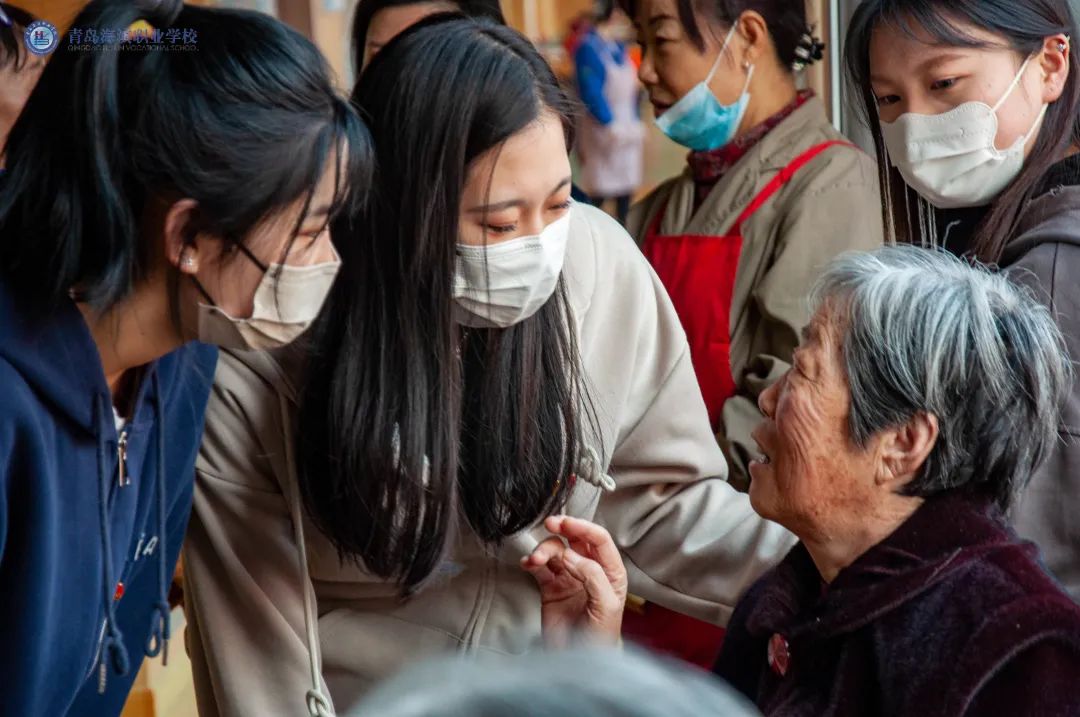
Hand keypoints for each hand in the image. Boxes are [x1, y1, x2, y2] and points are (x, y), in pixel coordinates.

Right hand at [521, 515, 627, 648]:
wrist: (580, 664)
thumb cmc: (601, 639)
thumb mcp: (606, 606)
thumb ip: (592, 576)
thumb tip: (569, 555)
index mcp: (610, 572)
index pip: (598, 540)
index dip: (582, 527)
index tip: (565, 523)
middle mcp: (589, 571)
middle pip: (575, 540)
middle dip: (562, 529)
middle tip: (549, 525)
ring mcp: (569, 578)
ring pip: (555, 551)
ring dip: (544, 549)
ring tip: (535, 560)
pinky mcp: (551, 588)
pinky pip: (540, 567)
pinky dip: (532, 561)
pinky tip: (528, 564)